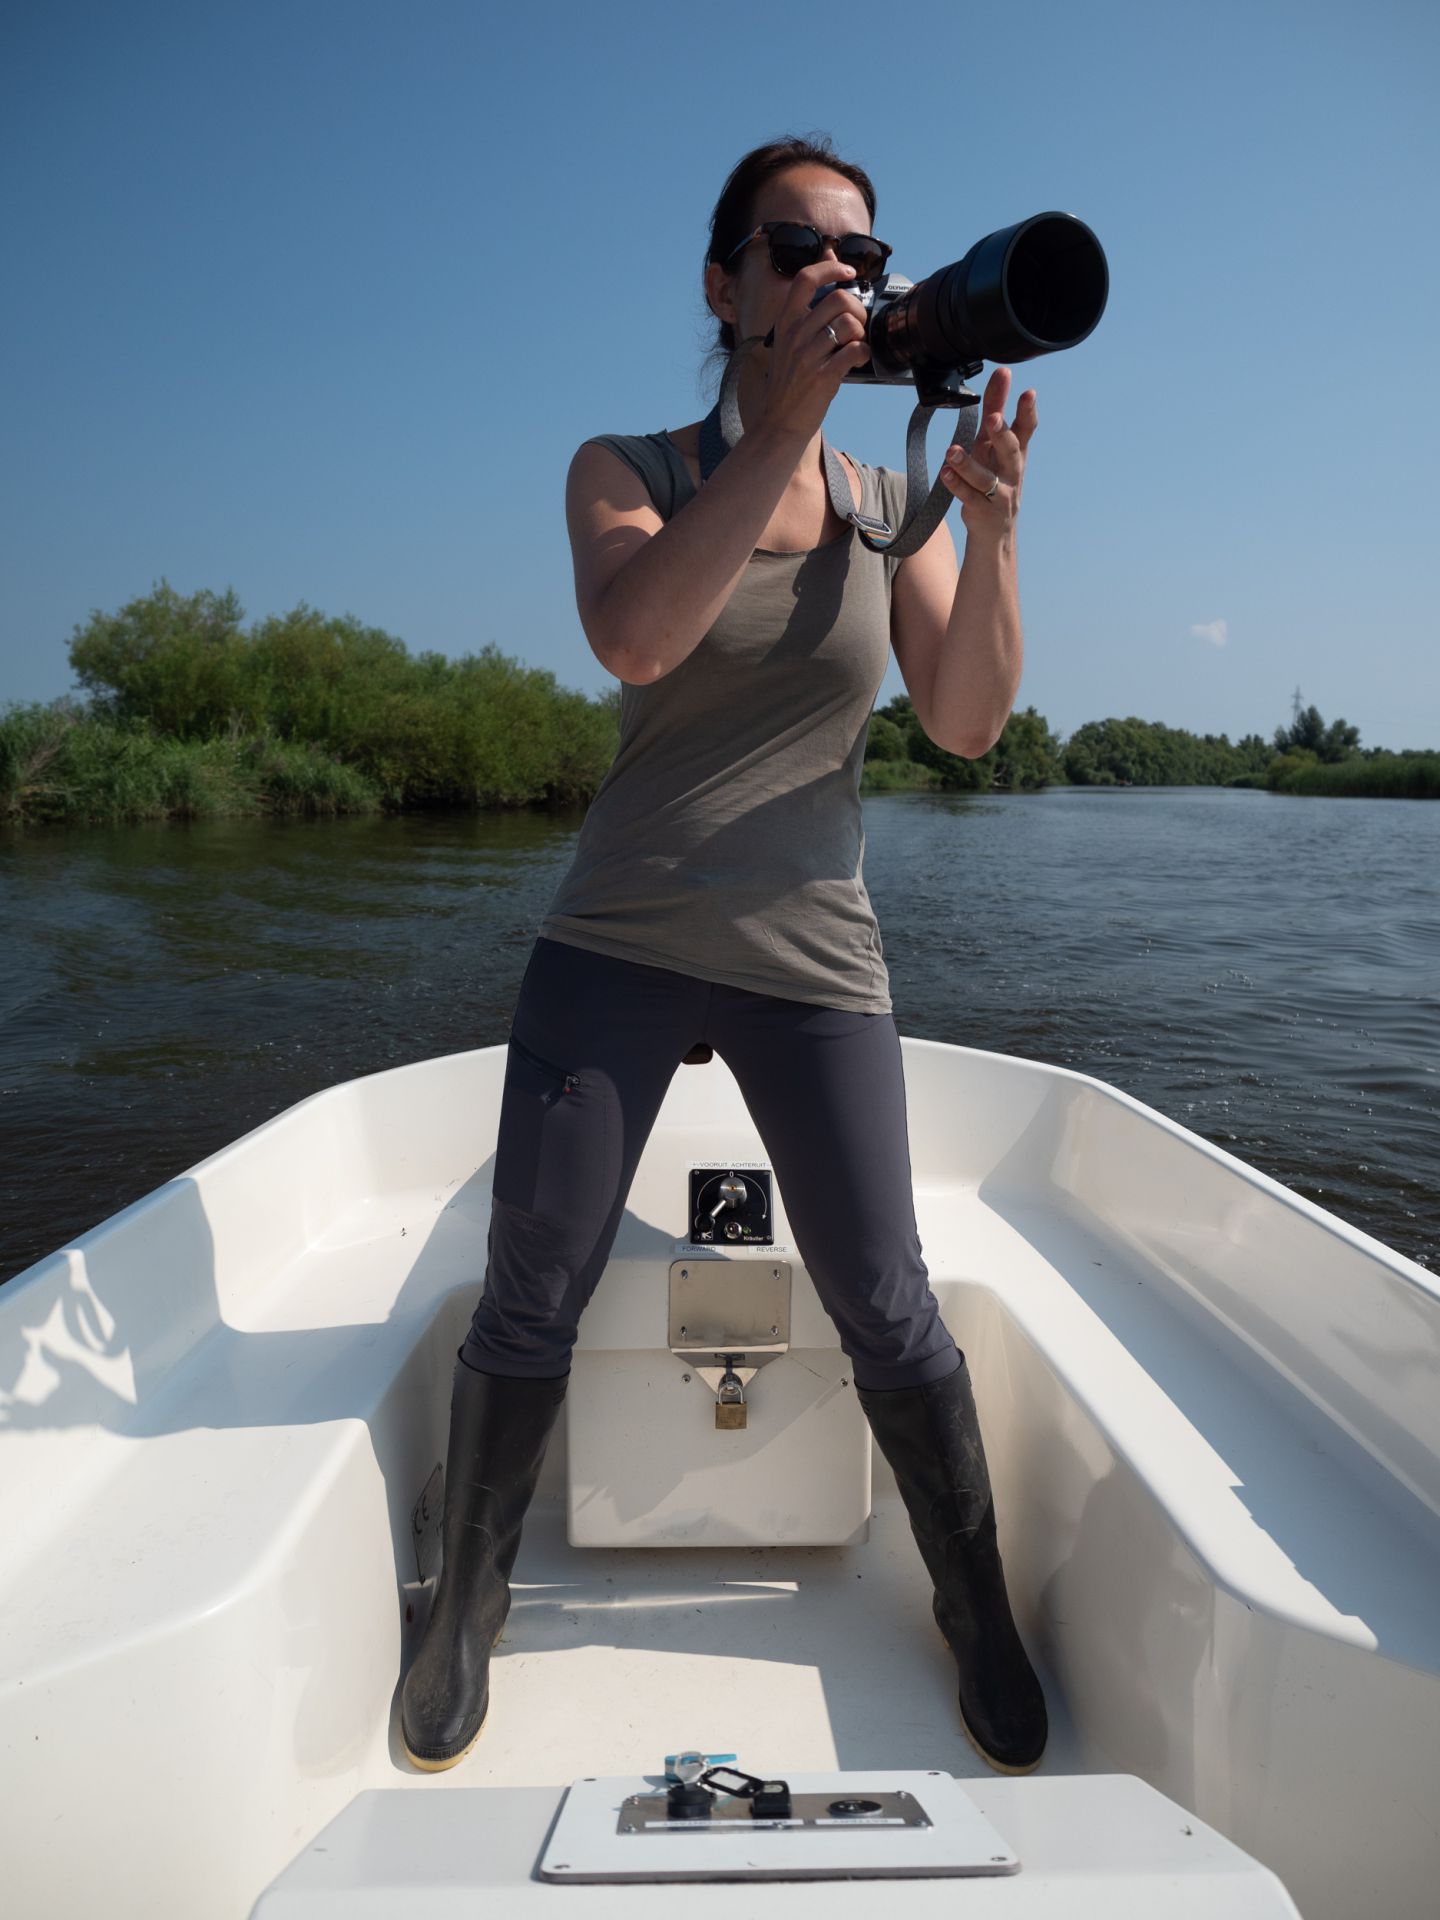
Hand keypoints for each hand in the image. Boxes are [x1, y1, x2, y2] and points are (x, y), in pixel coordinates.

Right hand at [753, 260, 870, 449]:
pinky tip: (857, 359)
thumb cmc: (789, 383)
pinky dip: (863, 353)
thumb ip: (805, 319)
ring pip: (849, 324)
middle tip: (857, 324)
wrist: (779, 422)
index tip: (848, 271)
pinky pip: (854, 351)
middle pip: (838, 299)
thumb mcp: (787, 344)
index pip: (805, 279)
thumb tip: (836, 294)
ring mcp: (808, 356)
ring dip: (861, 332)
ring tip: (855, 344)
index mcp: (785, 322)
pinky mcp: (822, 377)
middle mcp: (795, 335)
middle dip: (857, 308)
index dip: (830, 267)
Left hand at [940, 366, 1035, 541]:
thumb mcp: (993, 445)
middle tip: (992, 418)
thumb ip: (996, 409)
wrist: (995, 530)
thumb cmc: (995, 477)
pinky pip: (968, 497)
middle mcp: (1011, 472)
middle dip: (1002, 435)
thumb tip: (1001, 373)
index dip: (1028, 412)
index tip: (1028, 392)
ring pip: (984, 478)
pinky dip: (956, 485)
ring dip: (968, 464)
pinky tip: (945, 473)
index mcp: (1016, 453)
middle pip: (1010, 452)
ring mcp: (999, 494)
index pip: (1026, 430)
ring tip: (951, 452)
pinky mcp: (982, 511)